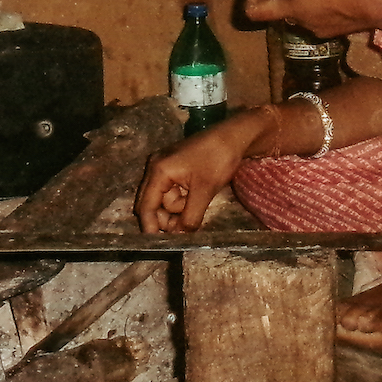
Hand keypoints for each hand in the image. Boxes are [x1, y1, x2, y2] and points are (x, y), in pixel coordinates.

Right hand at [135, 109, 270, 232]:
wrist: (235, 137)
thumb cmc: (219, 159)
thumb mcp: (205, 191)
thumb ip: (190, 216)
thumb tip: (180, 237)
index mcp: (159, 170)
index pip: (146, 206)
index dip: (151, 226)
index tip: (159, 244)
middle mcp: (156, 167)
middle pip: (151, 204)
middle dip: (167, 217)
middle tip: (186, 226)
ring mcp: (164, 166)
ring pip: (164, 199)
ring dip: (178, 207)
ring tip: (198, 200)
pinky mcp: (175, 167)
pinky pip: (172, 191)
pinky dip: (183, 199)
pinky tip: (196, 196)